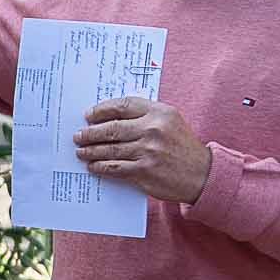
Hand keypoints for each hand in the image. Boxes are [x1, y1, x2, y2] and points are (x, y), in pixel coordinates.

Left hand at [76, 96, 213, 204]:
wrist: (201, 174)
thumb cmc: (182, 146)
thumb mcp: (171, 121)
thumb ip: (146, 114)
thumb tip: (110, 117)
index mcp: (159, 112)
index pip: (123, 105)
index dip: (102, 109)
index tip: (89, 115)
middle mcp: (152, 129)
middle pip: (112, 128)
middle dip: (90, 132)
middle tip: (78, 135)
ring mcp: (147, 151)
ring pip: (110, 149)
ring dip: (91, 151)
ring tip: (81, 151)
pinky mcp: (143, 171)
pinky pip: (114, 167)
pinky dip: (100, 167)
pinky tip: (93, 166)